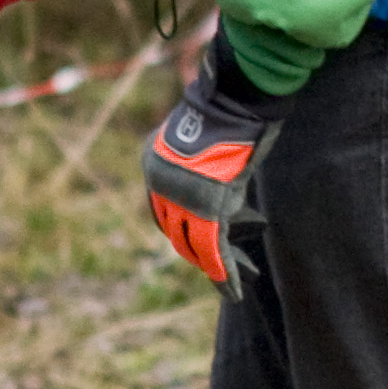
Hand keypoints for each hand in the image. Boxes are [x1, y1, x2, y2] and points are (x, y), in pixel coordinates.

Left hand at [143, 37, 287, 298]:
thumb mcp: (201, 133)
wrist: (235, 99)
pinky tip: (235, 289)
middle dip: (200, 252)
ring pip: (195, 245)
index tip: (200, 243)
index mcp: (152, 161)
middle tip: (222, 267)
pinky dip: (225, 271)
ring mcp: (181, 197)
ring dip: (216, 267)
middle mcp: (160, 183)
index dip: (184, 230)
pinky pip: (213, 248)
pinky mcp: (207, 207)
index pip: (163, 209)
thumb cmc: (227, 107)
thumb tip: (219, 181)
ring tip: (234, 284)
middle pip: (176, 230)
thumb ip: (200, 160)